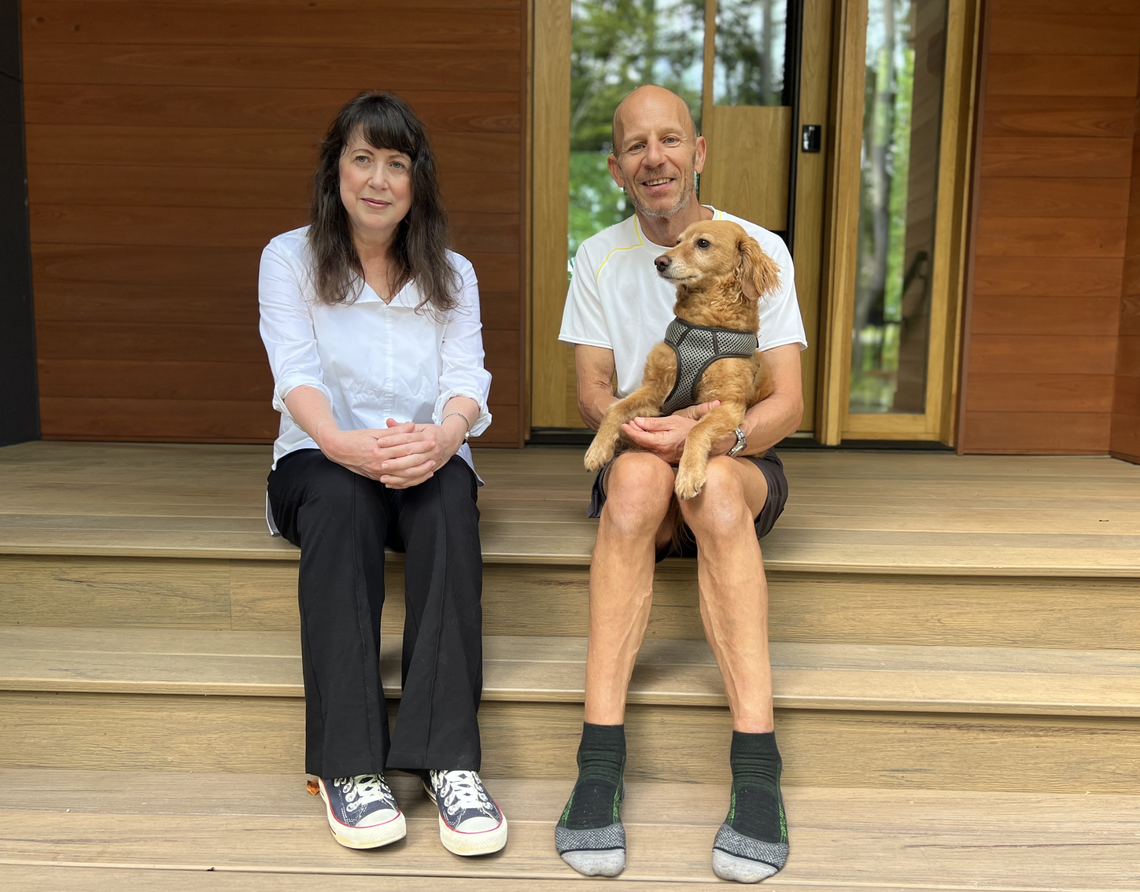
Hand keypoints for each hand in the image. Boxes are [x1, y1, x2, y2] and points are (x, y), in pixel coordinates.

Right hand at [319, 420, 448, 487]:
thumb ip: (394, 431)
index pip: (404, 448)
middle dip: (423, 458)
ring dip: (419, 472)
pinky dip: (409, 481)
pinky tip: (419, 477)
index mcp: (379, 451)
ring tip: (432, 466)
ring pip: (403, 476)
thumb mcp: (374, 432)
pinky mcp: (377, 478)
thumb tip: (411, 426)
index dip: (420, 444)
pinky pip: (396, 483)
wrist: (337, 450)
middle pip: (407, 463)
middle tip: (437, 452)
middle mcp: (379, 465)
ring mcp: (378, 474)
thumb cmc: (355, 438)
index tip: (432, 440)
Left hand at [373, 418, 456, 488]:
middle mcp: (431, 450)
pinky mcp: (431, 470)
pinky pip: (416, 479)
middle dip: (395, 461)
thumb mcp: (420, 427)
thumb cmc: (433, 433)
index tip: (380, 442)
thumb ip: (402, 427)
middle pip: (411, 456)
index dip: (393, 441)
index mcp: (427, 437)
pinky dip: (404, 483)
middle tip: (381, 464)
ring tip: (384, 476)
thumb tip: (389, 422)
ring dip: (398, 475)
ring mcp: (432, 461)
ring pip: (414, 470)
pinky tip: (392, 483)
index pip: (407, 439)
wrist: (451, 440)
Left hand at [620, 400, 720, 464]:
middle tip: (629, 424)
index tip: (624, 424)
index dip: (630, 430)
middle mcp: (661, 453)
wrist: (704, 441)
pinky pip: (652, 451)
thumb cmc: (689, 429)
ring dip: (639, 438)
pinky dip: (646, 443)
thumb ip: (654, 423)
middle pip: (641, 444)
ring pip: (646, 448)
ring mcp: (664, 459)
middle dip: (633, 433)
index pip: (640, 437)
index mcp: (662, 443)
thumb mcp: (672, 421)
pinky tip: (645, 436)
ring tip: (635, 428)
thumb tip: (637, 421)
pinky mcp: (666, 460)